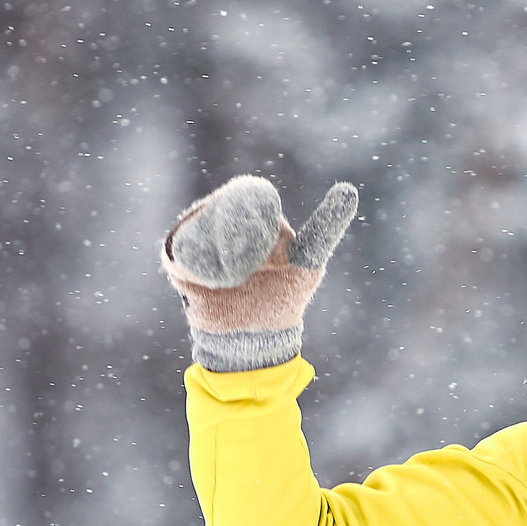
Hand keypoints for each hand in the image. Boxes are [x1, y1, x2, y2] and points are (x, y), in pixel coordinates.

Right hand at [160, 176, 358, 373]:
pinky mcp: (177, 257)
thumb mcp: (309, 260)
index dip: (259, 225)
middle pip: (223, 212)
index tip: (271, 254)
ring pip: (202, 230)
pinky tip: (217, 285)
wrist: (252, 336)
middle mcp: (222, 216)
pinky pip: (183, 254)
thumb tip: (349, 190)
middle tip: (250, 272)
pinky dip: (202, 272)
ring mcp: (197, 234)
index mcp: (254, 210)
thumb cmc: (283, 295)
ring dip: (222, 261)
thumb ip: (325, 227)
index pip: (251, 197)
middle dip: (240, 244)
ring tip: (234, 281)